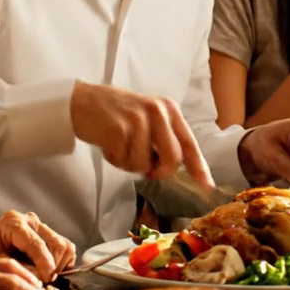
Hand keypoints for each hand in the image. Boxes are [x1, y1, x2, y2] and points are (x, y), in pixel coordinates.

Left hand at [0, 210, 75, 282]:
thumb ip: (20, 273)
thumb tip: (43, 284)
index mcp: (12, 222)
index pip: (37, 244)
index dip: (45, 265)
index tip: (46, 282)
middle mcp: (28, 220)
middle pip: (56, 244)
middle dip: (53, 268)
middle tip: (43, 285)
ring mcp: (40, 228)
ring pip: (65, 247)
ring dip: (58, 268)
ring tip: (43, 281)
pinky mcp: (49, 238)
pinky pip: (67, 251)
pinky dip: (62, 266)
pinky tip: (46, 276)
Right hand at [70, 81, 214, 187]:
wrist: (81, 101)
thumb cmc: (115, 113)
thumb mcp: (147, 117)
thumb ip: (164, 139)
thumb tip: (178, 169)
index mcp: (168, 109)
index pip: (189, 143)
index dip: (199, 168)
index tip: (207, 187)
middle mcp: (158, 112)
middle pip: (172, 160)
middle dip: (158, 171)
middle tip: (143, 165)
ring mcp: (139, 120)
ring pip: (145, 165)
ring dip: (130, 163)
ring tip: (119, 145)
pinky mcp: (120, 130)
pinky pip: (125, 162)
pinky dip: (116, 160)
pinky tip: (109, 143)